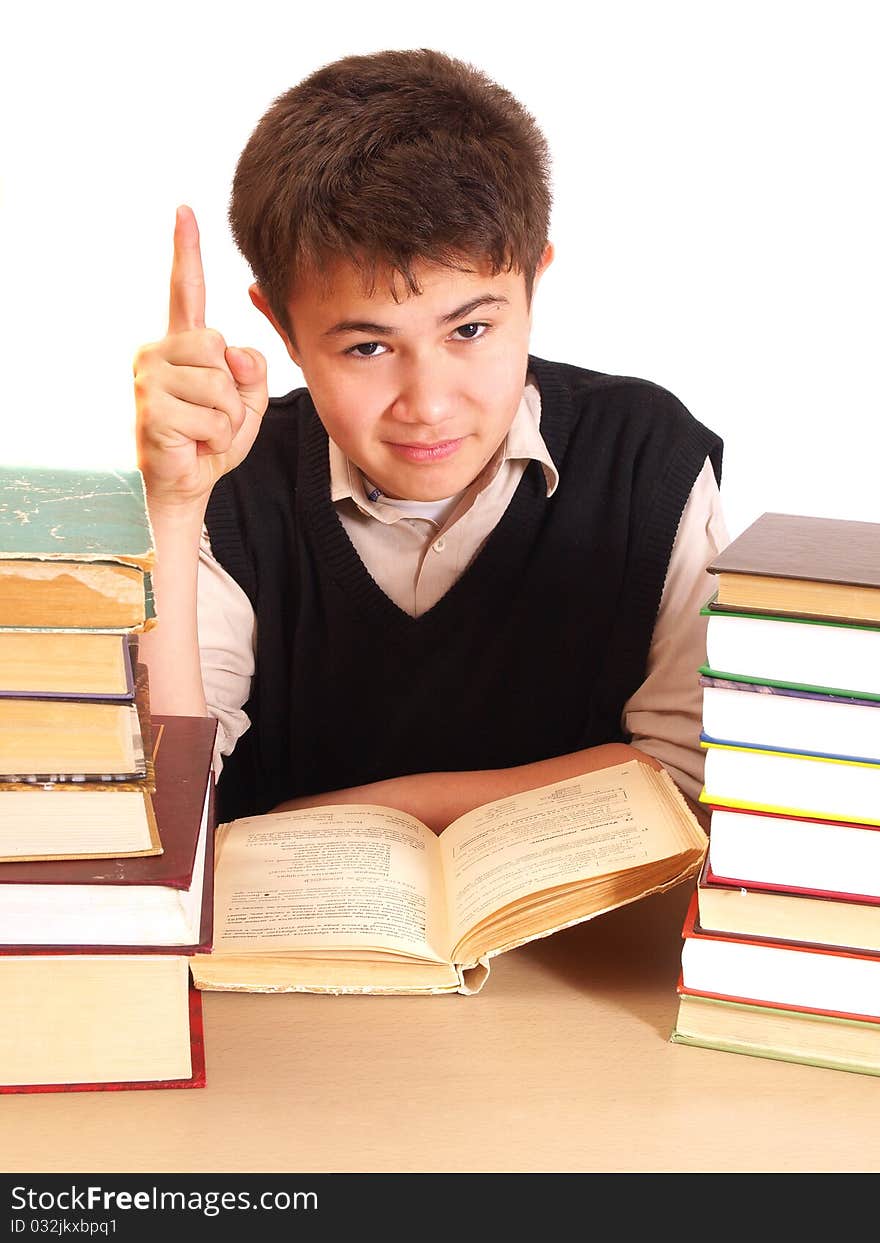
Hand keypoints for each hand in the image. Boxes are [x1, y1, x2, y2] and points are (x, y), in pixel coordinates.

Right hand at [133, 205, 268, 511]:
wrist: (187, 482)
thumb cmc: (213, 437)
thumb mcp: (248, 399)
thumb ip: (252, 369)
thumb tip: (231, 351)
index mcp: (181, 342)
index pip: (185, 290)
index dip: (186, 250)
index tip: (185, 210)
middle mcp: (157, 351)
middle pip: (218, 346)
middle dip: (232, 390)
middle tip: (212, 414)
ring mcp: (149, 381)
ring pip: (219, 385)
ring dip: (226, 418)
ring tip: (203, 430)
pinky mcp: (152, 411)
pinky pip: (212, 418)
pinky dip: (216, 438)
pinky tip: (195, 444)